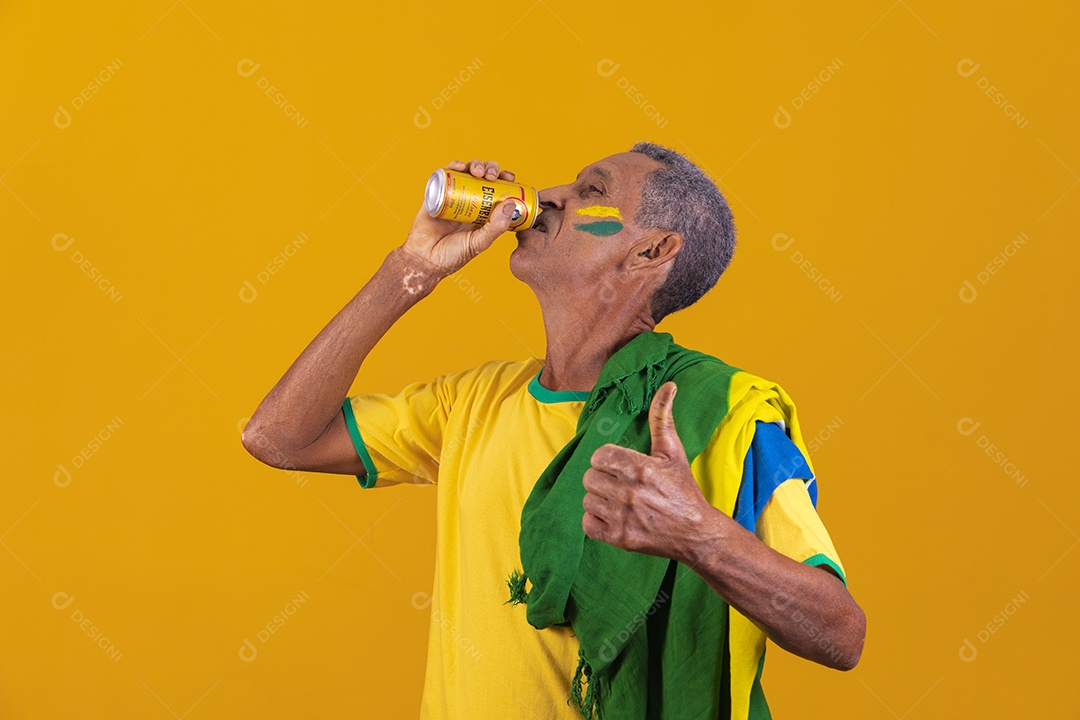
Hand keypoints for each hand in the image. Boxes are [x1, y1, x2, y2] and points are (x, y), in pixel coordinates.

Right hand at [400, 158, 518, 278]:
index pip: (499, 190)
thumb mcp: (479, 242)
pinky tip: (460, 167)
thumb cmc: (452, 255)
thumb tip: (510, 204)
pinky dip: (454, 165)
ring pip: (468, 172)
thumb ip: (496, 227)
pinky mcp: (438, 192)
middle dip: (492, 169)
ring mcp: (454, 195)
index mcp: (484, 213)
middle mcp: (471, 201)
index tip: (510, 178)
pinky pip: (447, 174)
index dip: (506, 180)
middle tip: (492, 176)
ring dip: (476, 165)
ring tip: (478, 172)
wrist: (425, 259)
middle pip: (485, 176)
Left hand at [582, 382, 717, 562]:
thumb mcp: (673, 452)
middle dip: (603, 479)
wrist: (695, 533)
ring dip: (600, 500)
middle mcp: (629, 493)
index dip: (608, 460)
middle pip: (589, 478)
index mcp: (640, 468)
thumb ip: (662, 419)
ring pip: (588, 500)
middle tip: (620, 483)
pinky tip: (613, 516)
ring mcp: (622, 517)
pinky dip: (596, 521)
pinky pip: (587, 524)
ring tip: (618, 501)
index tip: (621, 466)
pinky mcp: (618, 538)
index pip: (599, 456)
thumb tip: (668, 386)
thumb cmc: (683, 490)